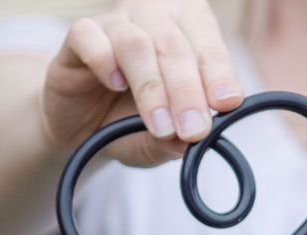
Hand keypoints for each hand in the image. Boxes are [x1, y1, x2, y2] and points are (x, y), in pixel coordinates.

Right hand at [41, 0, 243, 166]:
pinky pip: (90, 38)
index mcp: (188, 33)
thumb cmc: (129, 123)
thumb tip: (191, 142)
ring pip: (136, 44)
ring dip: (152, 88)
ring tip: (160, 125)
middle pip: (174, 45)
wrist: (82, 129)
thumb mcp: (160, 140)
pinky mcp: (79, 36)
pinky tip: (116, 85)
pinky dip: (105, 61)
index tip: (226, 104)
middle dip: (187, 91)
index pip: (209, 46)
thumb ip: (175, 140)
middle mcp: (154, 19)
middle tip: (193, 129)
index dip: (219, 74)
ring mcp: (115, 24)